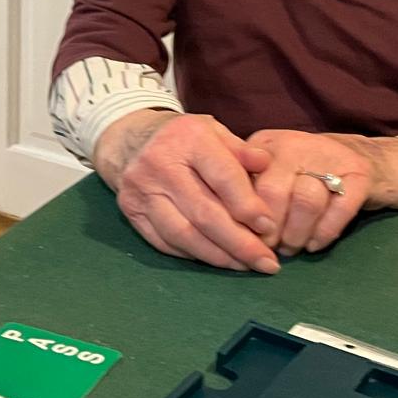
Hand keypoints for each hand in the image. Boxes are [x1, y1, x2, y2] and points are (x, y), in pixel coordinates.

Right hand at [92, 109, 279, 272]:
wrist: (129, 139)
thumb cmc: (183, 138)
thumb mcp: (214, 131)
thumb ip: (241, 149)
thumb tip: (266, 165)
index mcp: (188, 138)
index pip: (223, 178)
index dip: (248, 206)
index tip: (269, 228)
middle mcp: (160, 164)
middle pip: (204, 214)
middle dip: (240, 244)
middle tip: (266, 262)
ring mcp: (141, 190)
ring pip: (183, 234)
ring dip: (218, 256)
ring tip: (244, 266)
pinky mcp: (130, 211)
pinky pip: (165, 242)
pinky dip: (193, 255)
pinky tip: (215, 259)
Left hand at [245, 130, 373, 256]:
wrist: (360, 156)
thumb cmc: (299, 172)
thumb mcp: (266, 171)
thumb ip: (245, 189)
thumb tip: (228, 227)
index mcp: (263, 145)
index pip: (242, 180)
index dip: (243, 216)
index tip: (245, 239)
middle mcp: (293, 144)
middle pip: (273, 192)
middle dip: (268, 230)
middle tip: (269, 249)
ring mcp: (328, 156)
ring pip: (306, 201)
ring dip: (295, 235)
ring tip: (291, 248)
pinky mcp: (358, 173)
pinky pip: (340, 209)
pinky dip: (324, 233)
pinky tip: (314, 245)